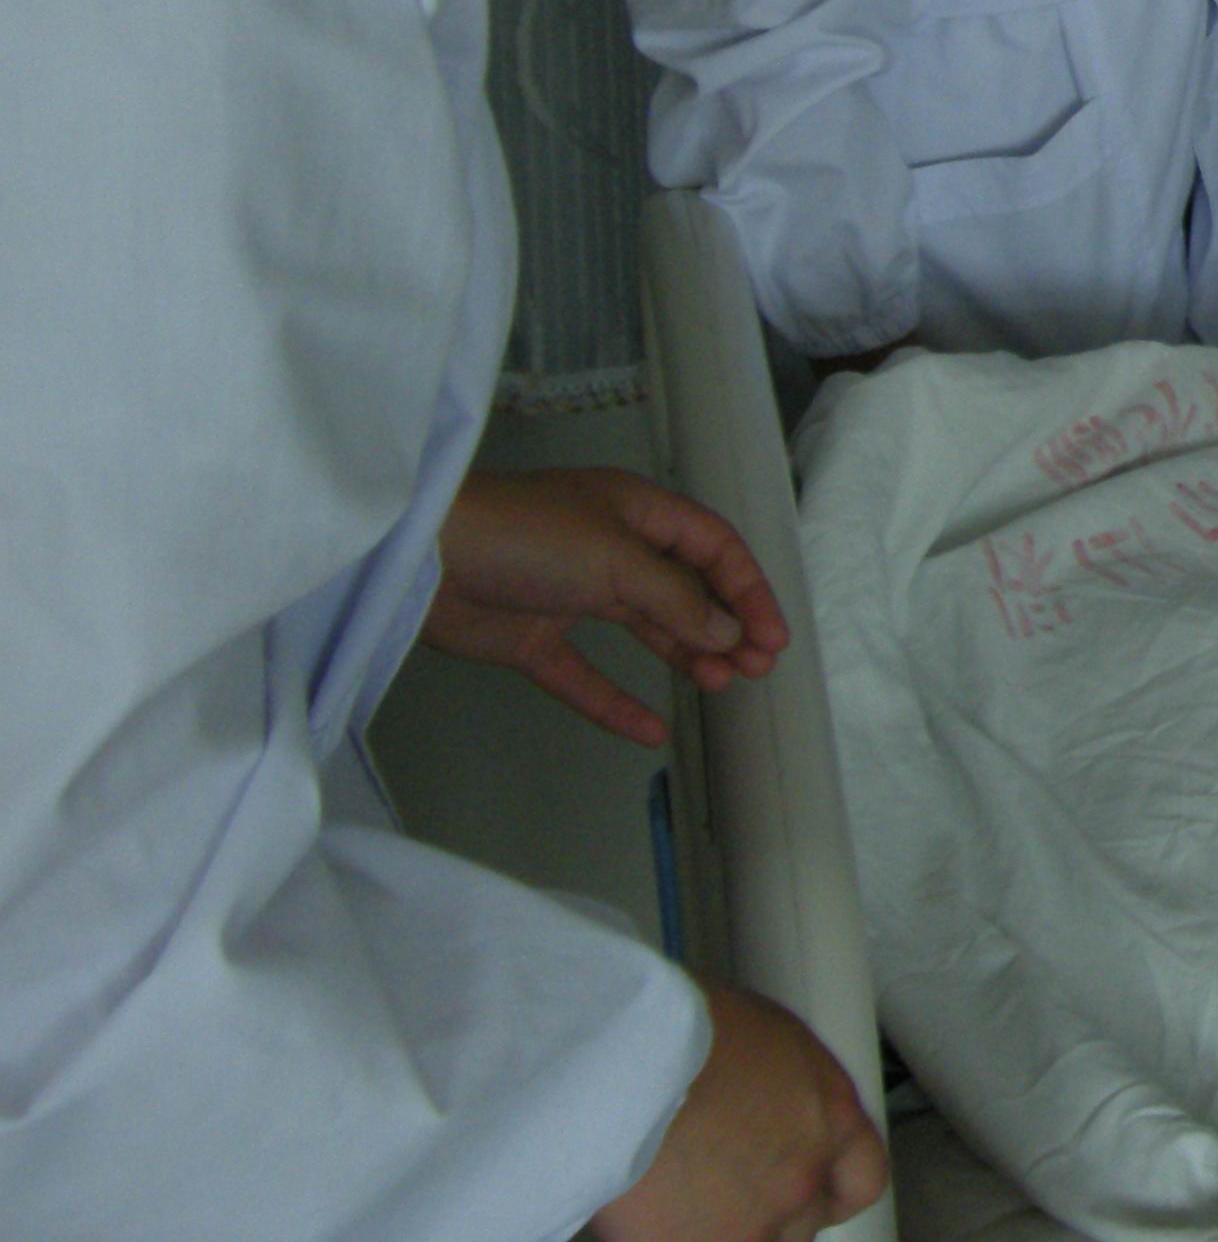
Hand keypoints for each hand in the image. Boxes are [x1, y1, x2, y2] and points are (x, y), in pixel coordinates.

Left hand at [421, 468, 786, 750]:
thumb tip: (727, 632)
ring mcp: (572, 595)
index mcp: (637, 512)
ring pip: (644, 628)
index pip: (712, 547)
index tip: (771, 638)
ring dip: (684, 655)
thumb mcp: (615, 558)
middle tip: (753, 668)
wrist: (423, 559)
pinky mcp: (533, 639)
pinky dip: (617, 702)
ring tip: (720, 685)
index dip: (747, 590)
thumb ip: (676, 599)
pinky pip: (585, 674)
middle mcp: (612, 550)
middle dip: (723, 624)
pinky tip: (651, 730)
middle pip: (683, 588)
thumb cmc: (528, 536)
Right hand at [591, 983, 887, 1241]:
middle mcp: (800, 1183)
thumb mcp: (765, 1034)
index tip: (806, 1198)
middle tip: (715, 1203)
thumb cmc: (690, 1021)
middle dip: (761, 1226)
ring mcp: (743, 1232)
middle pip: (795, 1236)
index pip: (862, 1183)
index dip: (829, 1198)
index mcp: (830, 1119)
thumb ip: (778, 1088)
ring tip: (673, 1234)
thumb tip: (754, 1103)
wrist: (632, 1055)